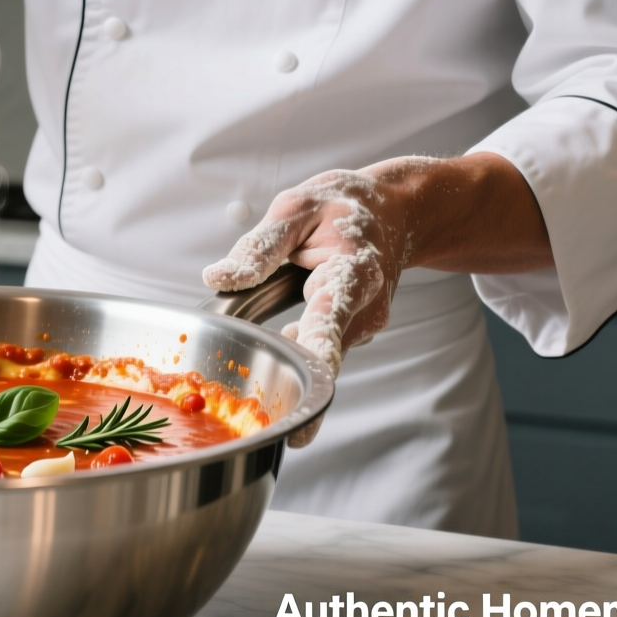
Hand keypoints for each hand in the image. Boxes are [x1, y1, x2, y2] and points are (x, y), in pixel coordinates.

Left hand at [203, 154, 553, 373]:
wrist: (397, 210)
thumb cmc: (345, 206)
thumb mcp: (296, 207)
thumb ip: (260, 246)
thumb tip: (219, 279)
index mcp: (352, 274)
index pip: (330, 323)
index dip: (313, 361)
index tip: (303, 410)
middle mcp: (365, 310)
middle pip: (320, 357)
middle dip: (283, 374)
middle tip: (254, 392)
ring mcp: (363, 326)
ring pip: (315, 357)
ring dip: (283, 354)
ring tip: (275, 319)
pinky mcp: (354, 333)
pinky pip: (317, 350)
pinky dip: (295, 346)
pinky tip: (287, 325)